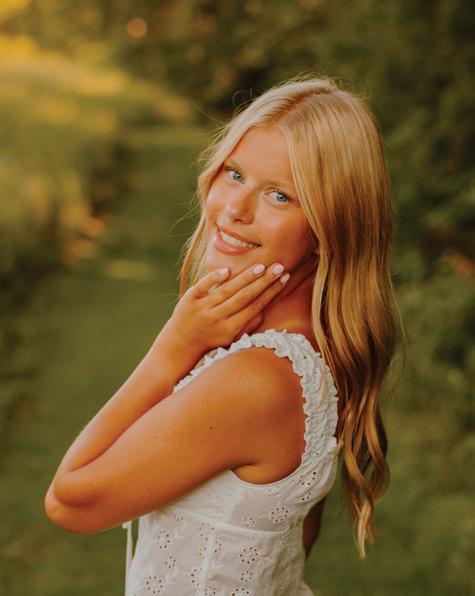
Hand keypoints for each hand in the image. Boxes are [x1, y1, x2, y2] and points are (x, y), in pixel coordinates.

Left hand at [158, 262, 291, 358]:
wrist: (179, 345)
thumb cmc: (210, 340)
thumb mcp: (231, 338)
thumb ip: (247, 324)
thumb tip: (265, 308)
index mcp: (230, 329)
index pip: (255, 306)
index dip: (271, 292)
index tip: (284, 278)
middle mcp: (217, 319)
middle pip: (245, 297)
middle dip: (264, 282)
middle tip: (279, 267)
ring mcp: (203, 308)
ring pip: (228, 290)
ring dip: (245, 277)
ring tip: (261, 266)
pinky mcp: (189, 299)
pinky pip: (203, 286)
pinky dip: (214, 278)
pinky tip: (227, 270)